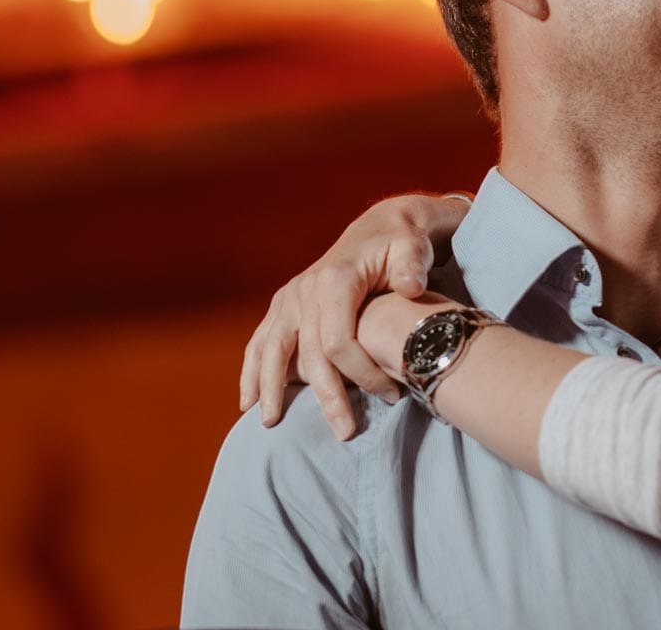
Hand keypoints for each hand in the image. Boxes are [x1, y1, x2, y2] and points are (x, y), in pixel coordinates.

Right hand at [238, 192, 468, 438]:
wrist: (380, 227)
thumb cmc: (401, 245)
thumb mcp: (413, 248)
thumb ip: (413, 267)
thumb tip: (410, 287)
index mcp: (335, 280)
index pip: (339, 340)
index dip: (363, 372)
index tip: (391, 394)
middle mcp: (305, 289)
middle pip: (307, 353)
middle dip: (325, 396)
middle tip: (344, 433)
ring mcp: (290, 297)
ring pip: (272, 350)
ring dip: (271, 388)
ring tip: (271, 424)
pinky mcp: (284, 305)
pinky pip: (260, 341)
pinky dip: (250, 371)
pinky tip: (248, 401)